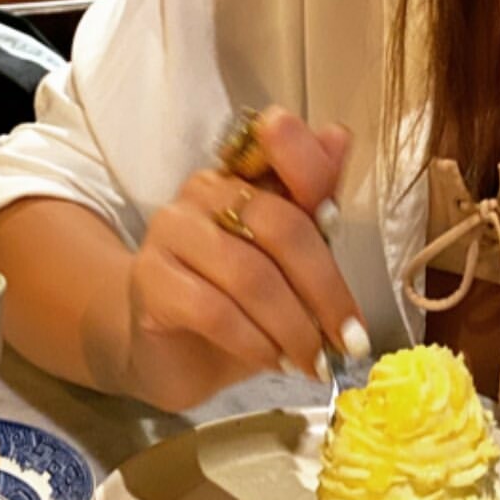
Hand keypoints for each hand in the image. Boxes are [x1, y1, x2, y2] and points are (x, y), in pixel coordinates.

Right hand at [125, 107, 361, 407]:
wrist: (171, 350)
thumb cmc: (238, 301)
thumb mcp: (288, 259)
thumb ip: (314, 204)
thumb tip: (339, 137)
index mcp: (243, 174)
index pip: (280, 151)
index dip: (309, 169)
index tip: (336, 220)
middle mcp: (204, 191)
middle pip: (280, 226)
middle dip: (324, 289)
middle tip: (349, 339)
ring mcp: (171, 231)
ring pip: (250, 275)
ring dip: (293, 327)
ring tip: (314, 361)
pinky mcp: (150, 279)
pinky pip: (214, 310)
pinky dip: (254, 342)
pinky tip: (273, 362)